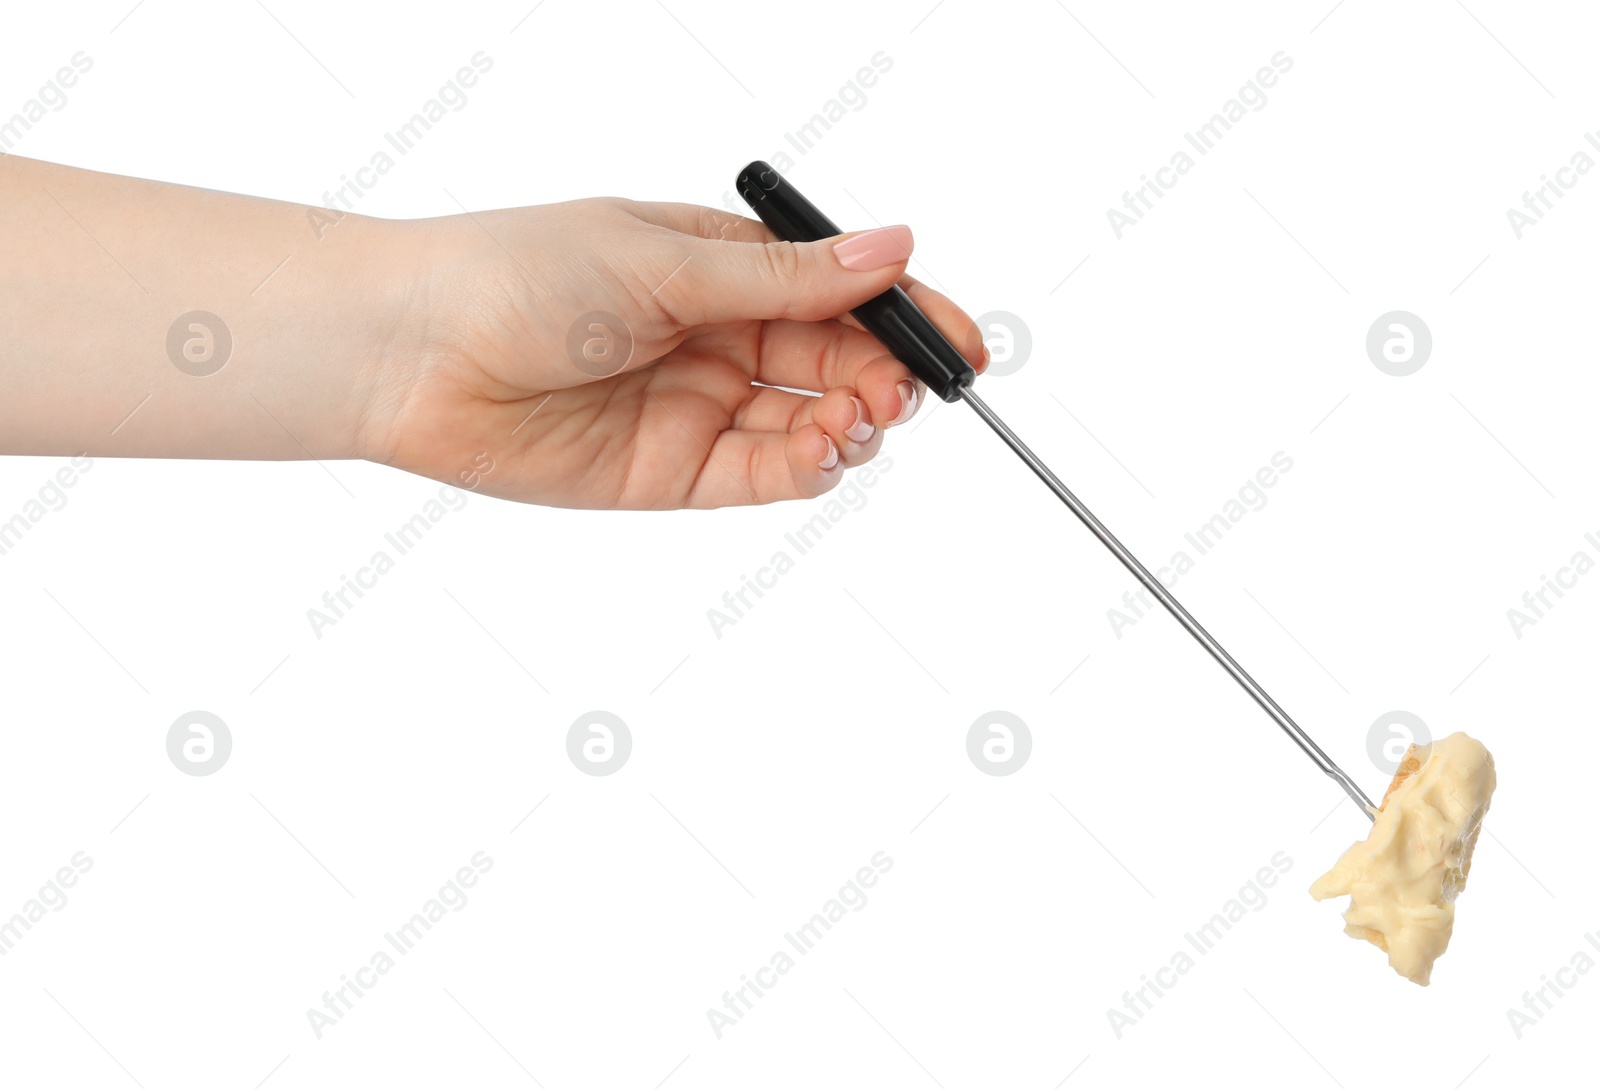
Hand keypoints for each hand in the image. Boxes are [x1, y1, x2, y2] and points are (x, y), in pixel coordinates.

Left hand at [363, 198, 988, 508]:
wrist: (411, 353)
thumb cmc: (515, 274)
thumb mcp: (665, 262)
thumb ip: (784, 277)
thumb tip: (893, 246)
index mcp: (721, 267)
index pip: (840, 292)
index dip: (905, 317)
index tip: (958, 343)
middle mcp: (718, 337)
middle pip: (836, 362)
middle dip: (883, 378)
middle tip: (900, 391)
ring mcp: (698, 407)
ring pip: (808, 425)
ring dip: (848, 427)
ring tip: (850, 421)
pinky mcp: (671, 474)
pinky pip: (760, 476)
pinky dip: (802, 469)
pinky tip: (815, 452)